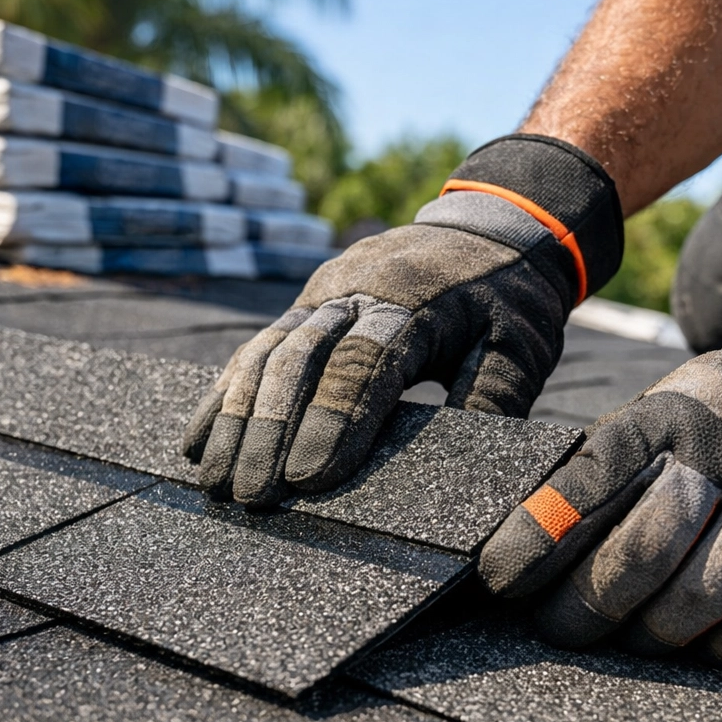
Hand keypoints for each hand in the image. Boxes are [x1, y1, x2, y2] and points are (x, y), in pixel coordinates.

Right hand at [183, 134, 621, 506]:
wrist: (492, 226)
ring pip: (268, 350)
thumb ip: (492, 398)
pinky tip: (200, 437)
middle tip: (253, 495)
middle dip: (272, 429)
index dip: (335, 420)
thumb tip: (456, 468)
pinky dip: (227, 392)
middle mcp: (357, 289)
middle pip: (302, 357)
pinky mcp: (307, 302)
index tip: (309, 479)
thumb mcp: (522, 345)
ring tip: (215, 479)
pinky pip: (257, 346)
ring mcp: (324, 292)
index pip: (366, 362)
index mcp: (416, 300)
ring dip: (238, 416)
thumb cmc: (510, 297)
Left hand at [479, 240, 721, 666]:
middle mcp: (719, 458)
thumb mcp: (652, 414)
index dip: (534, 542)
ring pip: (698, 597)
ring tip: (625, 640)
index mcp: (662, 421)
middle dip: (585, 607)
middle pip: (640, 555)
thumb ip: (600, 469)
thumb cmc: (709, 419)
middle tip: (557, 629)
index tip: (497, 581)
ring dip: (650, 636)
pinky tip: (701, 647)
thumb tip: (522, 540)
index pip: (584, 487)